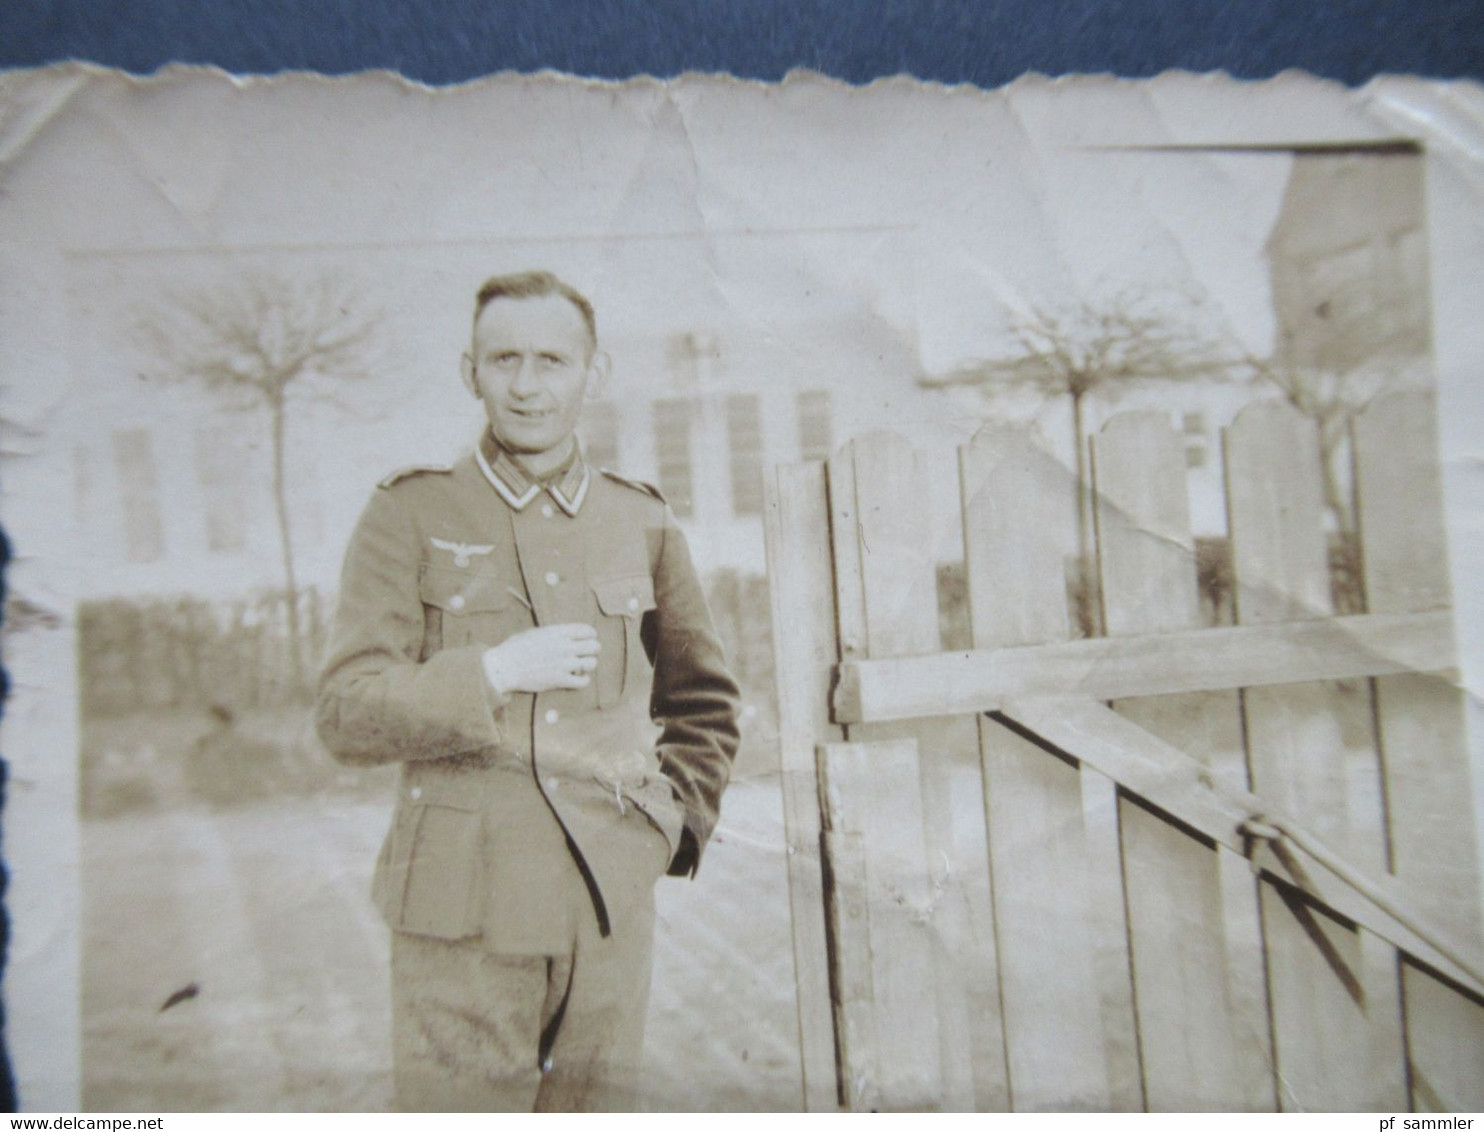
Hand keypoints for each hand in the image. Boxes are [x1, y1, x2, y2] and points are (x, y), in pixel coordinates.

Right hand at [482, 623, 599, 694]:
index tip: (587, 639)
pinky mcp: (560, 680)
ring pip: (591, 664)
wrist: (504, 667)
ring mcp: (563, 664)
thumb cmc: (516, 648)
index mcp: (558, 632)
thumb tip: (566, 634)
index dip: (591, 635)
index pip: (588, 630)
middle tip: (586, 653)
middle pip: (594, 647)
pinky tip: (577, 678)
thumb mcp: (535, 633)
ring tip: (580, 666)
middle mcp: (564, 647)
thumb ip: (553, 633)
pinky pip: (583, 682)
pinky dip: (583, 680)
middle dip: (592, 650)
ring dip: (588, 665)